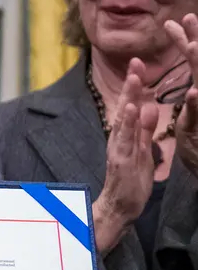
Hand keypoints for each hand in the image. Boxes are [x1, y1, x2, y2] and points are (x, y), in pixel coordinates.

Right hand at [91, 58, 157, 254]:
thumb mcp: (143, 151)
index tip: (139, 65)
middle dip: (131, 84)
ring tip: (134, 78)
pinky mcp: (122, 160)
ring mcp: (120, 149)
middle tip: (135, 61)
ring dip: (129, 97)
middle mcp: (120, 139)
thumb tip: (149, 109)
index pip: (132, 106)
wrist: (121, 207)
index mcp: (127, 136)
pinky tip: (130, 109)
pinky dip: (127, 123)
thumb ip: (145, 130)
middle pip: (126, 107)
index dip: (136, 86)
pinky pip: (125, 139)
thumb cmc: (131, 182)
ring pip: (124, 119)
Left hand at [166, 14, 197, 179]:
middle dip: (195, 40)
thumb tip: (192, 85)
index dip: (184, 41)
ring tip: (193, 45)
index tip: (174, 23)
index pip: (192, 62)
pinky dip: (197, 101)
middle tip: (189, 18)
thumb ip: (192, 100)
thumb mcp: (194, 117)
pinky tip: (195, 91)